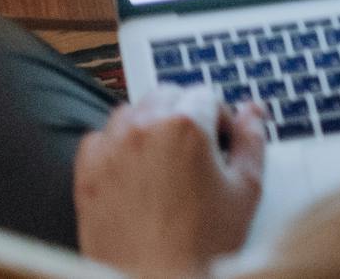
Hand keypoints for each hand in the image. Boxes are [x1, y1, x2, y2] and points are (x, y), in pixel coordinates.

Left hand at [75, 87, 266, 278]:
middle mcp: (144, 130)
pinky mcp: (86, 176)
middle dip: (185, 114)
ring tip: (165, 159)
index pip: (207, 96)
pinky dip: (114, 146)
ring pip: (131, 112)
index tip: (223, 145)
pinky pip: (98, 140)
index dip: (221, 120)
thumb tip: (253, 112)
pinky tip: (132, 170)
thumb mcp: (247, 188)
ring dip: (149, 125)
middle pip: (167, 95)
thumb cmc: (203, 244)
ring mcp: (110, 152)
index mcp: (186, 126)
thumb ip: (252, 140)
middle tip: (198, 151)